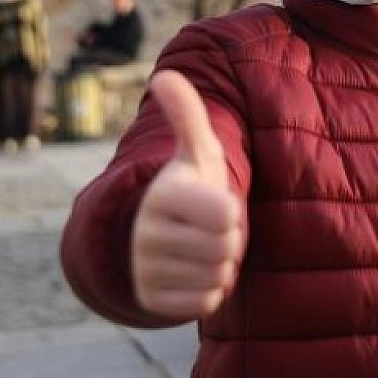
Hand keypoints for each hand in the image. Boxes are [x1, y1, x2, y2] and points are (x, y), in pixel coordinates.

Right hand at [131, 70, 244, 318]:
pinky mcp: (151, 299)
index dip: (232, 212)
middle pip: (226, 248)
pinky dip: (209, 291)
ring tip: (202, 250)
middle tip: (210, 231)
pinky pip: (205, 303)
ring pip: (217, 276)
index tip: (215, 205)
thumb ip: (188, 114)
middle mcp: (146, 233)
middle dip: (229, 241)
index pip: (227, 215)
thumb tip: (164, 75)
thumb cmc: (192, 187)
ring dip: (220, 266)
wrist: (164, 236)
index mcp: (163, 195)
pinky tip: (194, 274)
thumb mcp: (196, 151)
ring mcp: (145, 269)